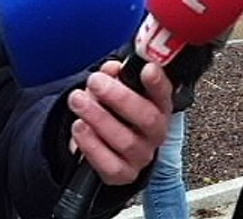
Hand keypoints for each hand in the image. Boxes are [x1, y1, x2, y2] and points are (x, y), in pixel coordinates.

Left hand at [66, 60, 172, 185]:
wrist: (107, 147)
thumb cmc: (114, 112)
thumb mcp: (114, 88)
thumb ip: (113, 76)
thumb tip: (110, 69)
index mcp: (159, 106)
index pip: (164, 93)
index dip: (157, 82)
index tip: (147, 68)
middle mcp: (155, 132)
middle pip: (147, 118)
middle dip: (119, 97)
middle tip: (96, 82)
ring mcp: (141, 155)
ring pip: (125, 140)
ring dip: (97, 117)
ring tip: (77, 100)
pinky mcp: (123, 174)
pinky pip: (108, 163)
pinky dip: (90, 144)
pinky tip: (79, 127)